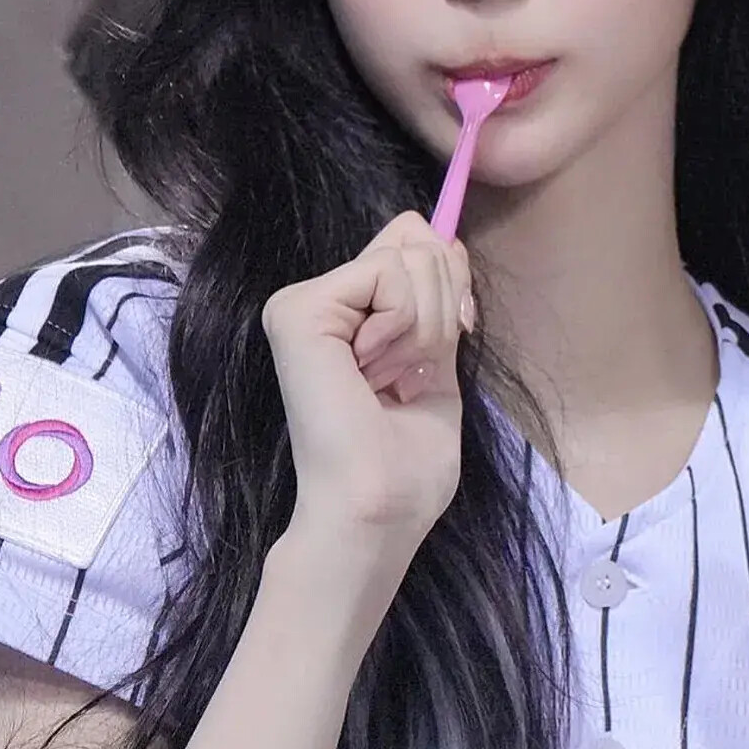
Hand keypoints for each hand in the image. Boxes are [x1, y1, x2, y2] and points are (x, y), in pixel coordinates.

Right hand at [261, 211, 473, 556]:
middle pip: (416, 242)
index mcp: (350, 315)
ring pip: (408, 257)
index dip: (450, 285)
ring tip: (388, 380)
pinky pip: (387, 274)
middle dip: (440, 311)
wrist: (378, 509)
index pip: (413, 246)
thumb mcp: (435, 359)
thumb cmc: (407, 464)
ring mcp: (302, 302)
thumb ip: (435, 300)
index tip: (448, 343)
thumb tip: (444, 239)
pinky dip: (405, 324)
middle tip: (407, 376)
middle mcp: (320, 300)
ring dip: (424, 326)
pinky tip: (372, 370)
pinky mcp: (298, 310)